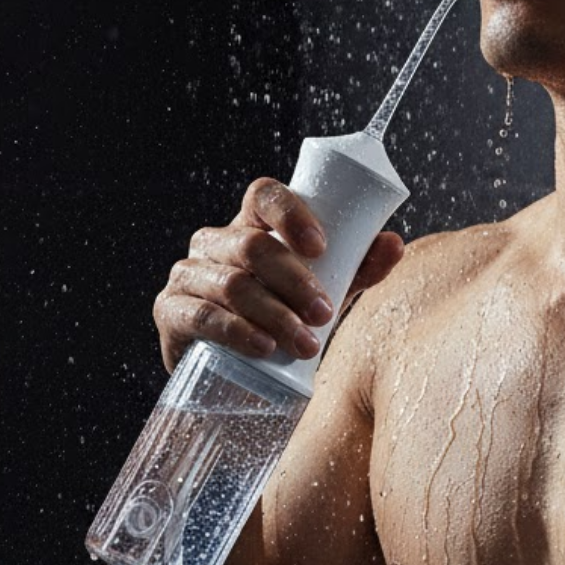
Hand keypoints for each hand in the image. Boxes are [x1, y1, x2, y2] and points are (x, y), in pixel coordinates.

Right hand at [152, 177, 404, 371]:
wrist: (237, 369)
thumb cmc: (284, 314)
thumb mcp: (326, 289)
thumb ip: (358, 267)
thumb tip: (394, 244)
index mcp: (251, 225)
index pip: (263, 195)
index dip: (290, 214)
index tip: (321, 247)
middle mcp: (215, 241)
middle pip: (253, 246)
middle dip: (295, 281)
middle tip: (325, 314)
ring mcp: (188, 274)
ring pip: (232, 284)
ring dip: (275, 314)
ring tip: (306, 344)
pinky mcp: (171, 311)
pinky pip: (202, 315)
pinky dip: (237, 331)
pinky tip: (263, 347)